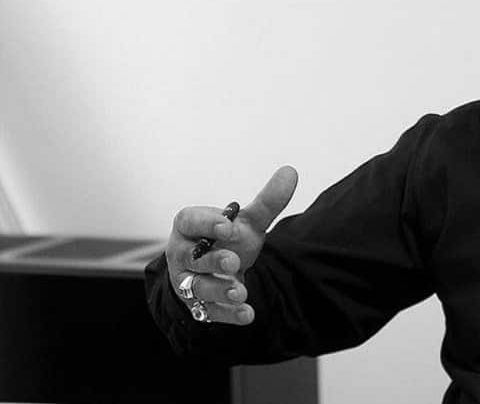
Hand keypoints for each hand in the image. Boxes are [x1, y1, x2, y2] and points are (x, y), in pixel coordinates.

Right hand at [165, 165, 297, 324]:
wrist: (216, 272)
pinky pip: (210, 311)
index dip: (206, 223)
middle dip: (212, 260)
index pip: (190, 221)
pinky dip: (228, 314)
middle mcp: (183, 254)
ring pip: (198, 287)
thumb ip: (267, 202)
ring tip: (240, 291)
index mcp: (190, 227)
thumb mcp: (246, 222)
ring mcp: (189, 282)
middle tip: (234, 261)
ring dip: (219, 289)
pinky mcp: (199, 305)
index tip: (228, 224)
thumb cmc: (225, 240)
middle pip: (192, 258)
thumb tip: (290, 171)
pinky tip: (247, 314)